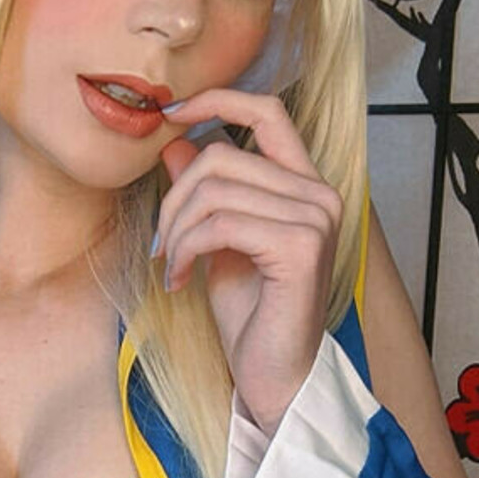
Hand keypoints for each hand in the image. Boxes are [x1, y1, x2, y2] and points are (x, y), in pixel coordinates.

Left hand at [155, 90, 342, 437]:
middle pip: (221, 156)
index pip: (267, 112)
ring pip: (215, 190)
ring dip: (175, 231)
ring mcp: (316, 219)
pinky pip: (220, 224)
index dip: (217, 100)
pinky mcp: (301, 248)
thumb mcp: (216, 244)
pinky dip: (185, 250)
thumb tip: (173, 144)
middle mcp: (320, 195)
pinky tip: (177, 280)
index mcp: (305, 186)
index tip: (170, 116)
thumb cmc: (251, 317)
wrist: (273, 377)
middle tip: (158, 245)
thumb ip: (204, 193)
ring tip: (168, 266)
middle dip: (173, 200)